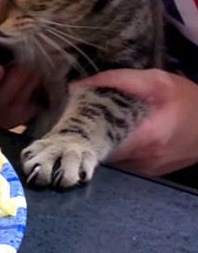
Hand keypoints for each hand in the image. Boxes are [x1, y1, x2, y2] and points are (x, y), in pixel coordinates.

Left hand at [72, 69, 197, 175]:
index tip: (67, 121)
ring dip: (99, 144)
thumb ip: (116, 80)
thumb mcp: (156, 81)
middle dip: (85, 137)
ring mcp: (145, 170)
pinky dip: (114, 149)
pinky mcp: (148, 173)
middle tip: (75, 121)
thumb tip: (76, 87)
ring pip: (109, 159)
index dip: (79, 132)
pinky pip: (122, 161)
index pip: (98, 142)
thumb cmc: (188, 100)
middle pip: (99, 152)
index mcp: (145, 138)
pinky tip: (113, 135)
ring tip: (90, 126)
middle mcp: (142, 160)